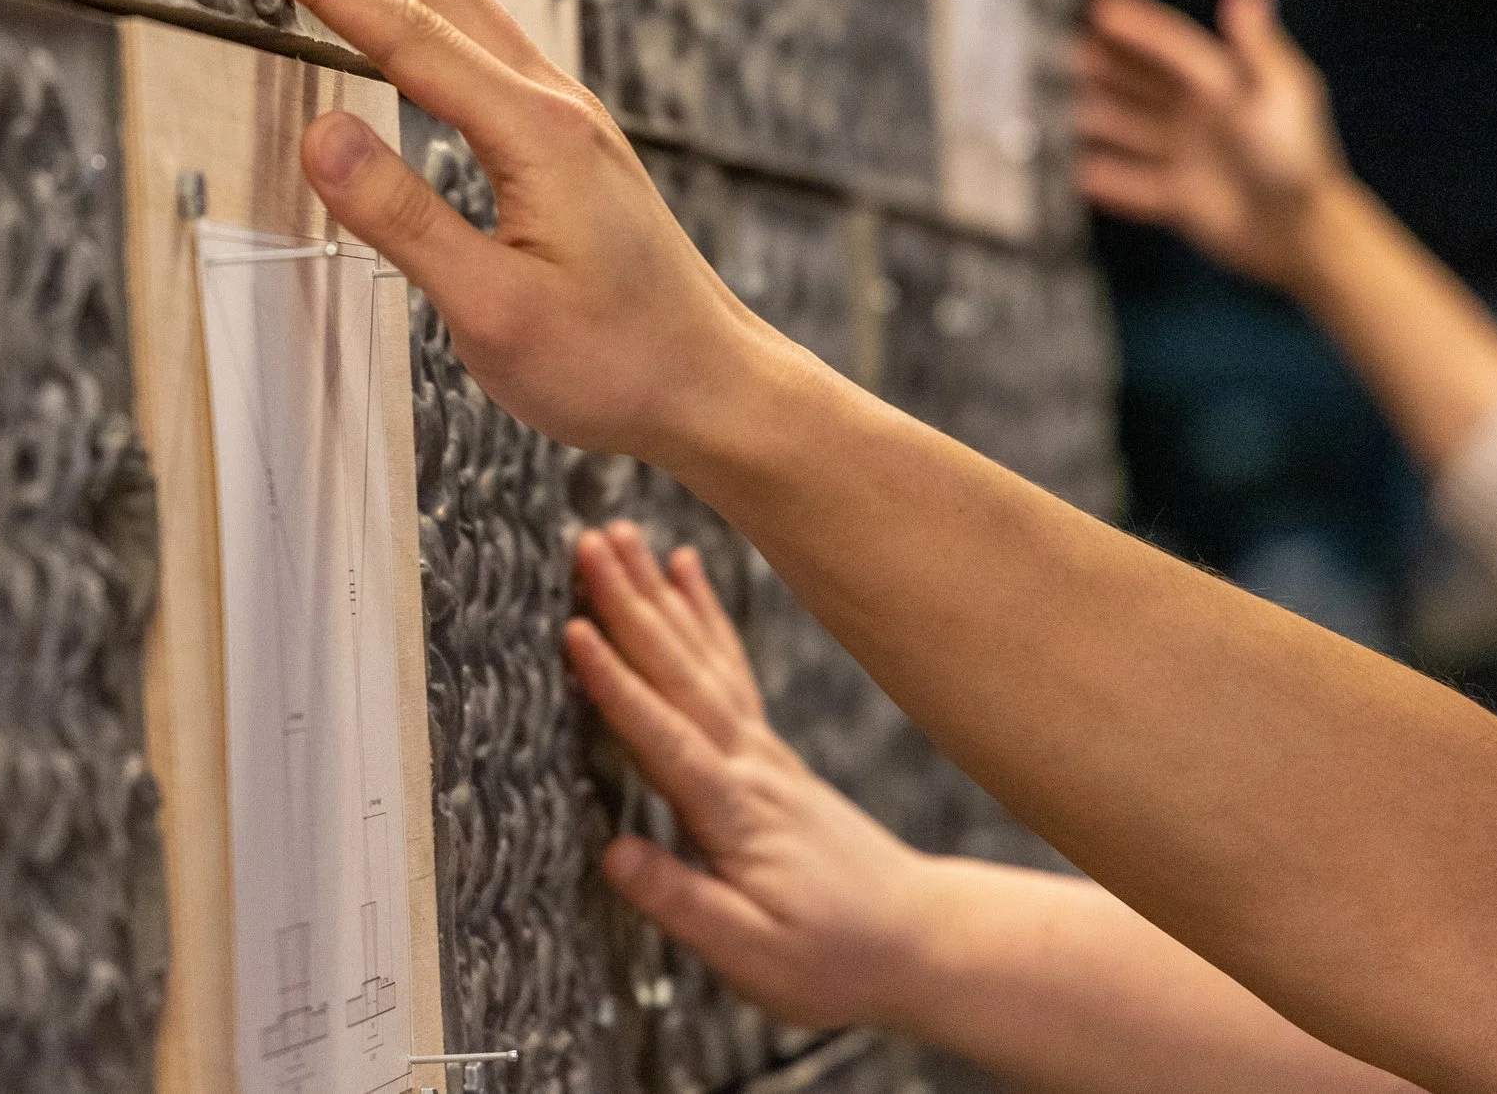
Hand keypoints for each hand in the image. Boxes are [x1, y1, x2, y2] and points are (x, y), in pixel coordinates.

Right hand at [246, 0, 788, 462]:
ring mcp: (565, 118)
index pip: (405, 35)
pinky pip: (485, 41)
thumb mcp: (494, 309)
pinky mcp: (567, 143)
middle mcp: (554, 104)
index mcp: (533, 134)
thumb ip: (403, 219)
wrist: (713, 388)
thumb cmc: (613, 363)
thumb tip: (321, 131)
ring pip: (466, 3)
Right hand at [562, 521, 937, 1031]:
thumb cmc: (833, 959)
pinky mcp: (770, 750)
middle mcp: (750, 765)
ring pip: (701, 656)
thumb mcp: (753, 956)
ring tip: (619, 537)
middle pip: (680, 673)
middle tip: (586, 544)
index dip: (617, 687)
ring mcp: (763, 751)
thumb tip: (613, 853)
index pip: (666, 739)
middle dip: (629, 606)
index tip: (574, 631)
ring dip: (657, 594)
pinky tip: (685, 573)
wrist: (922, 943)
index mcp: (736, 814)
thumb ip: (682, 902)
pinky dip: (705, 614)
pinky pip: (729, 666)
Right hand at [1073, 0, 1350, 291]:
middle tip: (1058, 51)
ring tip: (1051, 107)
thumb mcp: (1279, 91)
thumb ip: (1255, 43)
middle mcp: (1197, 117)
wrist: (1300, 233)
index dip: (1136, 26)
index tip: (1097, 6)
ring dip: (1091, 117)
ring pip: (1124, 129)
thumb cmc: (1296, 157)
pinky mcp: (1175, 198)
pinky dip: (1101, 177)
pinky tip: (1072, 170)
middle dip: (1100, 66)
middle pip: (1138, 84)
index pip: (1170, 46)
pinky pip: (1127, 183)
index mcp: (1223, 84)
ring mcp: (1183, 157)